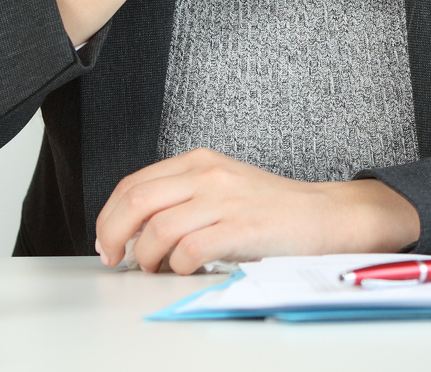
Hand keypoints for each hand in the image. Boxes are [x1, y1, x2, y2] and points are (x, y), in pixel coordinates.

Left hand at [96, 149, 422, 273]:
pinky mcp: (242, 228)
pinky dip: (177, 267)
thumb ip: (181, 197)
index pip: (133, 184)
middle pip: (136, 202)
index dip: (109, 216)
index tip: (106, 241)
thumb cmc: (272, 207)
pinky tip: (184, 269)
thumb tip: (134, 229)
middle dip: (113, 236)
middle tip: (115, 259)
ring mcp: (225, 200)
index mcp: (199, 161)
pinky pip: (189, 250)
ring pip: (158, 229)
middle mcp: (209, 174)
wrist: (324, 214)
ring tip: (154, 268)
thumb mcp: (221, 186)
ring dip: (146, 257)